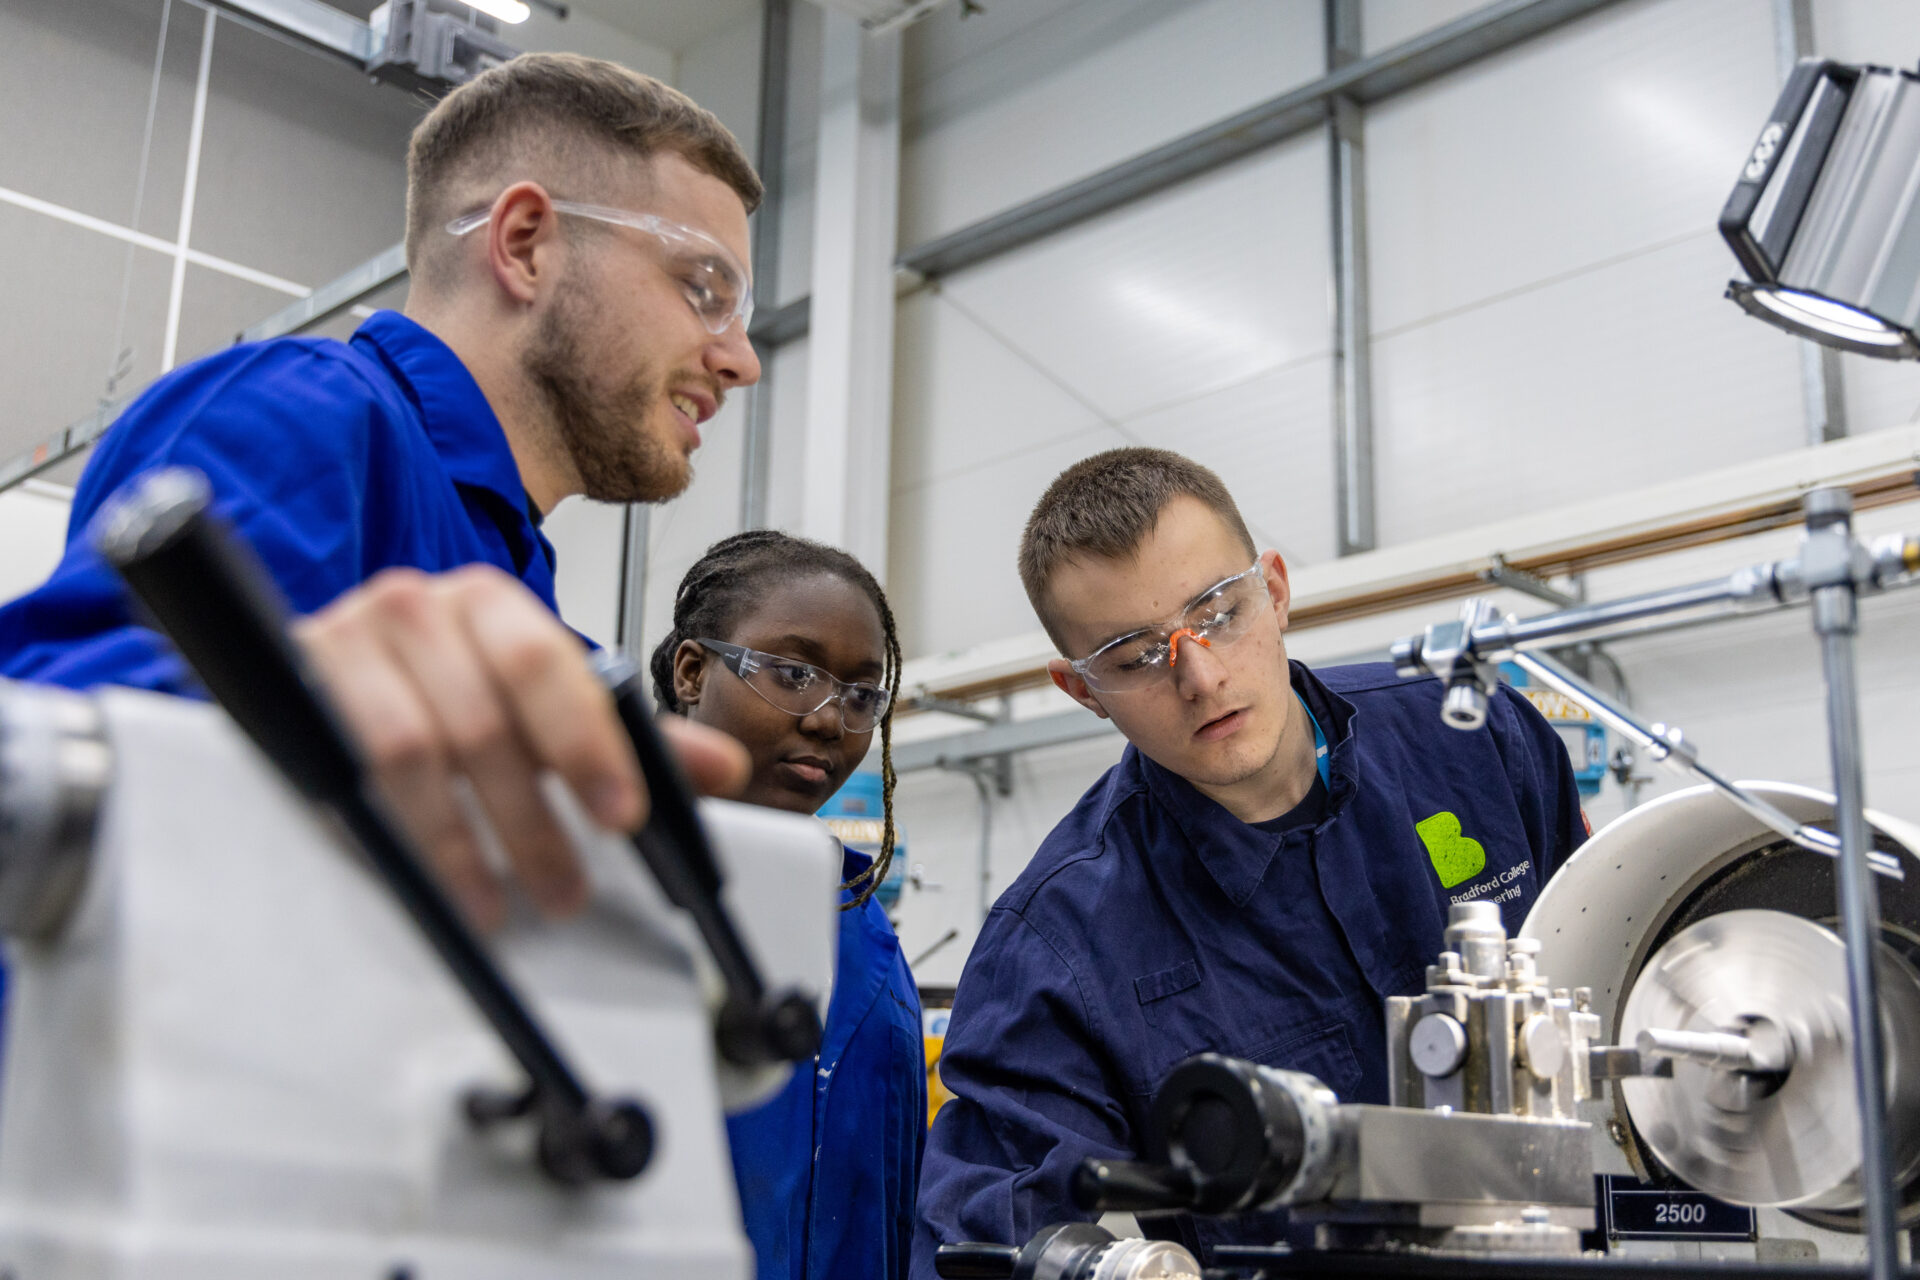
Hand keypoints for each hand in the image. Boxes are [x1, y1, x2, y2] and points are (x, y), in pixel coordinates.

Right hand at [295, 564, 748, 928]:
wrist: (335, 670)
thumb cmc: (451, 687)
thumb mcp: (544, 708)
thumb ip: (631, 737)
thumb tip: (724, 767)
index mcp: (491, 603)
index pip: (546, 665)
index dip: (587, 744)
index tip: (620, 816)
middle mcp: (417, 608)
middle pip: (481, 722)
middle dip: (530, 822)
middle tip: (563, 890)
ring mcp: (346, 642)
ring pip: (408, 752)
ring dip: (458, 844)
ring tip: (494, 905)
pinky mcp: (293, 688)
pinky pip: (339, 769)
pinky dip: (388, 832)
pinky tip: (420, 876)